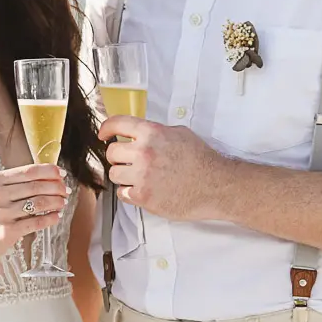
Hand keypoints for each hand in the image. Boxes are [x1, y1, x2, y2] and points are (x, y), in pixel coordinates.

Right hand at [0, 165, 68, 268]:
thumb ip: (15, 184)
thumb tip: (50, 178)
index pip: (29, 171)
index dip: (50, 172)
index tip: (62, 174)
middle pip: (37, 186)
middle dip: (57, 188)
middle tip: (66, 191)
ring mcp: (0, 214)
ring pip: (39, 203)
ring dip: (56, 202)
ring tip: (63, 203)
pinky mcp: (6, 232)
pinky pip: (36, 223)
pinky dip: (50, 218)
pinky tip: (56, 216)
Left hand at [100, 118, 228, 221]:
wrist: (216, 185)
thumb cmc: (203, 160)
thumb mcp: (182, 134)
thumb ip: (158, 132)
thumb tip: (141, 134)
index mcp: (152, 133)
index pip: (117, 124)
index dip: (106, 128)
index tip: (104, 135)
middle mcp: (144, 153)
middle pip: (111, 153)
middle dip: (118, 157)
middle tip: (128, 162)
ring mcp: (142, 176)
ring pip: (114, 174)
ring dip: (123, 176)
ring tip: (138, 178)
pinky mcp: (144, 197)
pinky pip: (122, 193)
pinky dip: (129, 192)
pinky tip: (143, 190)